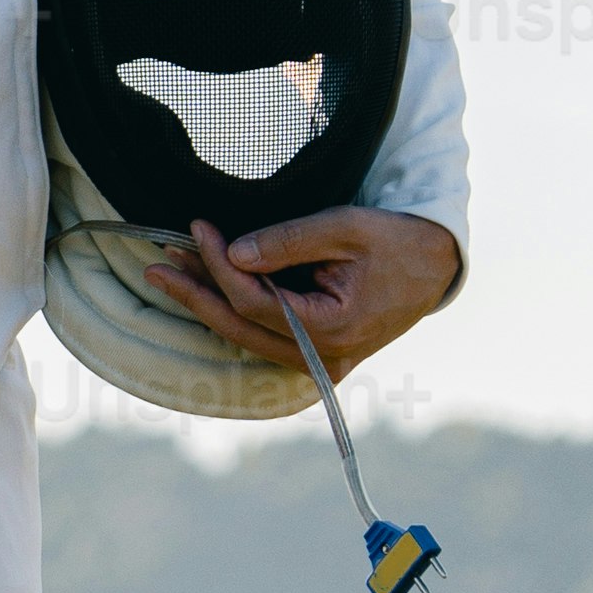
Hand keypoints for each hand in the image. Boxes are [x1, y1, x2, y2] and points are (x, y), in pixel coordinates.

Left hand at [149, 206, 460, 382]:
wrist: (434, 268)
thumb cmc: (393, 242)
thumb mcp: (345, 228)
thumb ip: (289, 241)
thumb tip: (234, 253)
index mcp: (332, 328)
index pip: (255, 301)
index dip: (219, 266)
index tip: (197, 228)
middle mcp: (322, 358)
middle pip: (240, 328)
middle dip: (195, 293)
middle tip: (158, 264)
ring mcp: (318, 364)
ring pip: (246, 338)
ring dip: (208, 304)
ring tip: (172, 272)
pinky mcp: (316, 358)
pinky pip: (263, 340)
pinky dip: (233, 313)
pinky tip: (205, 290)